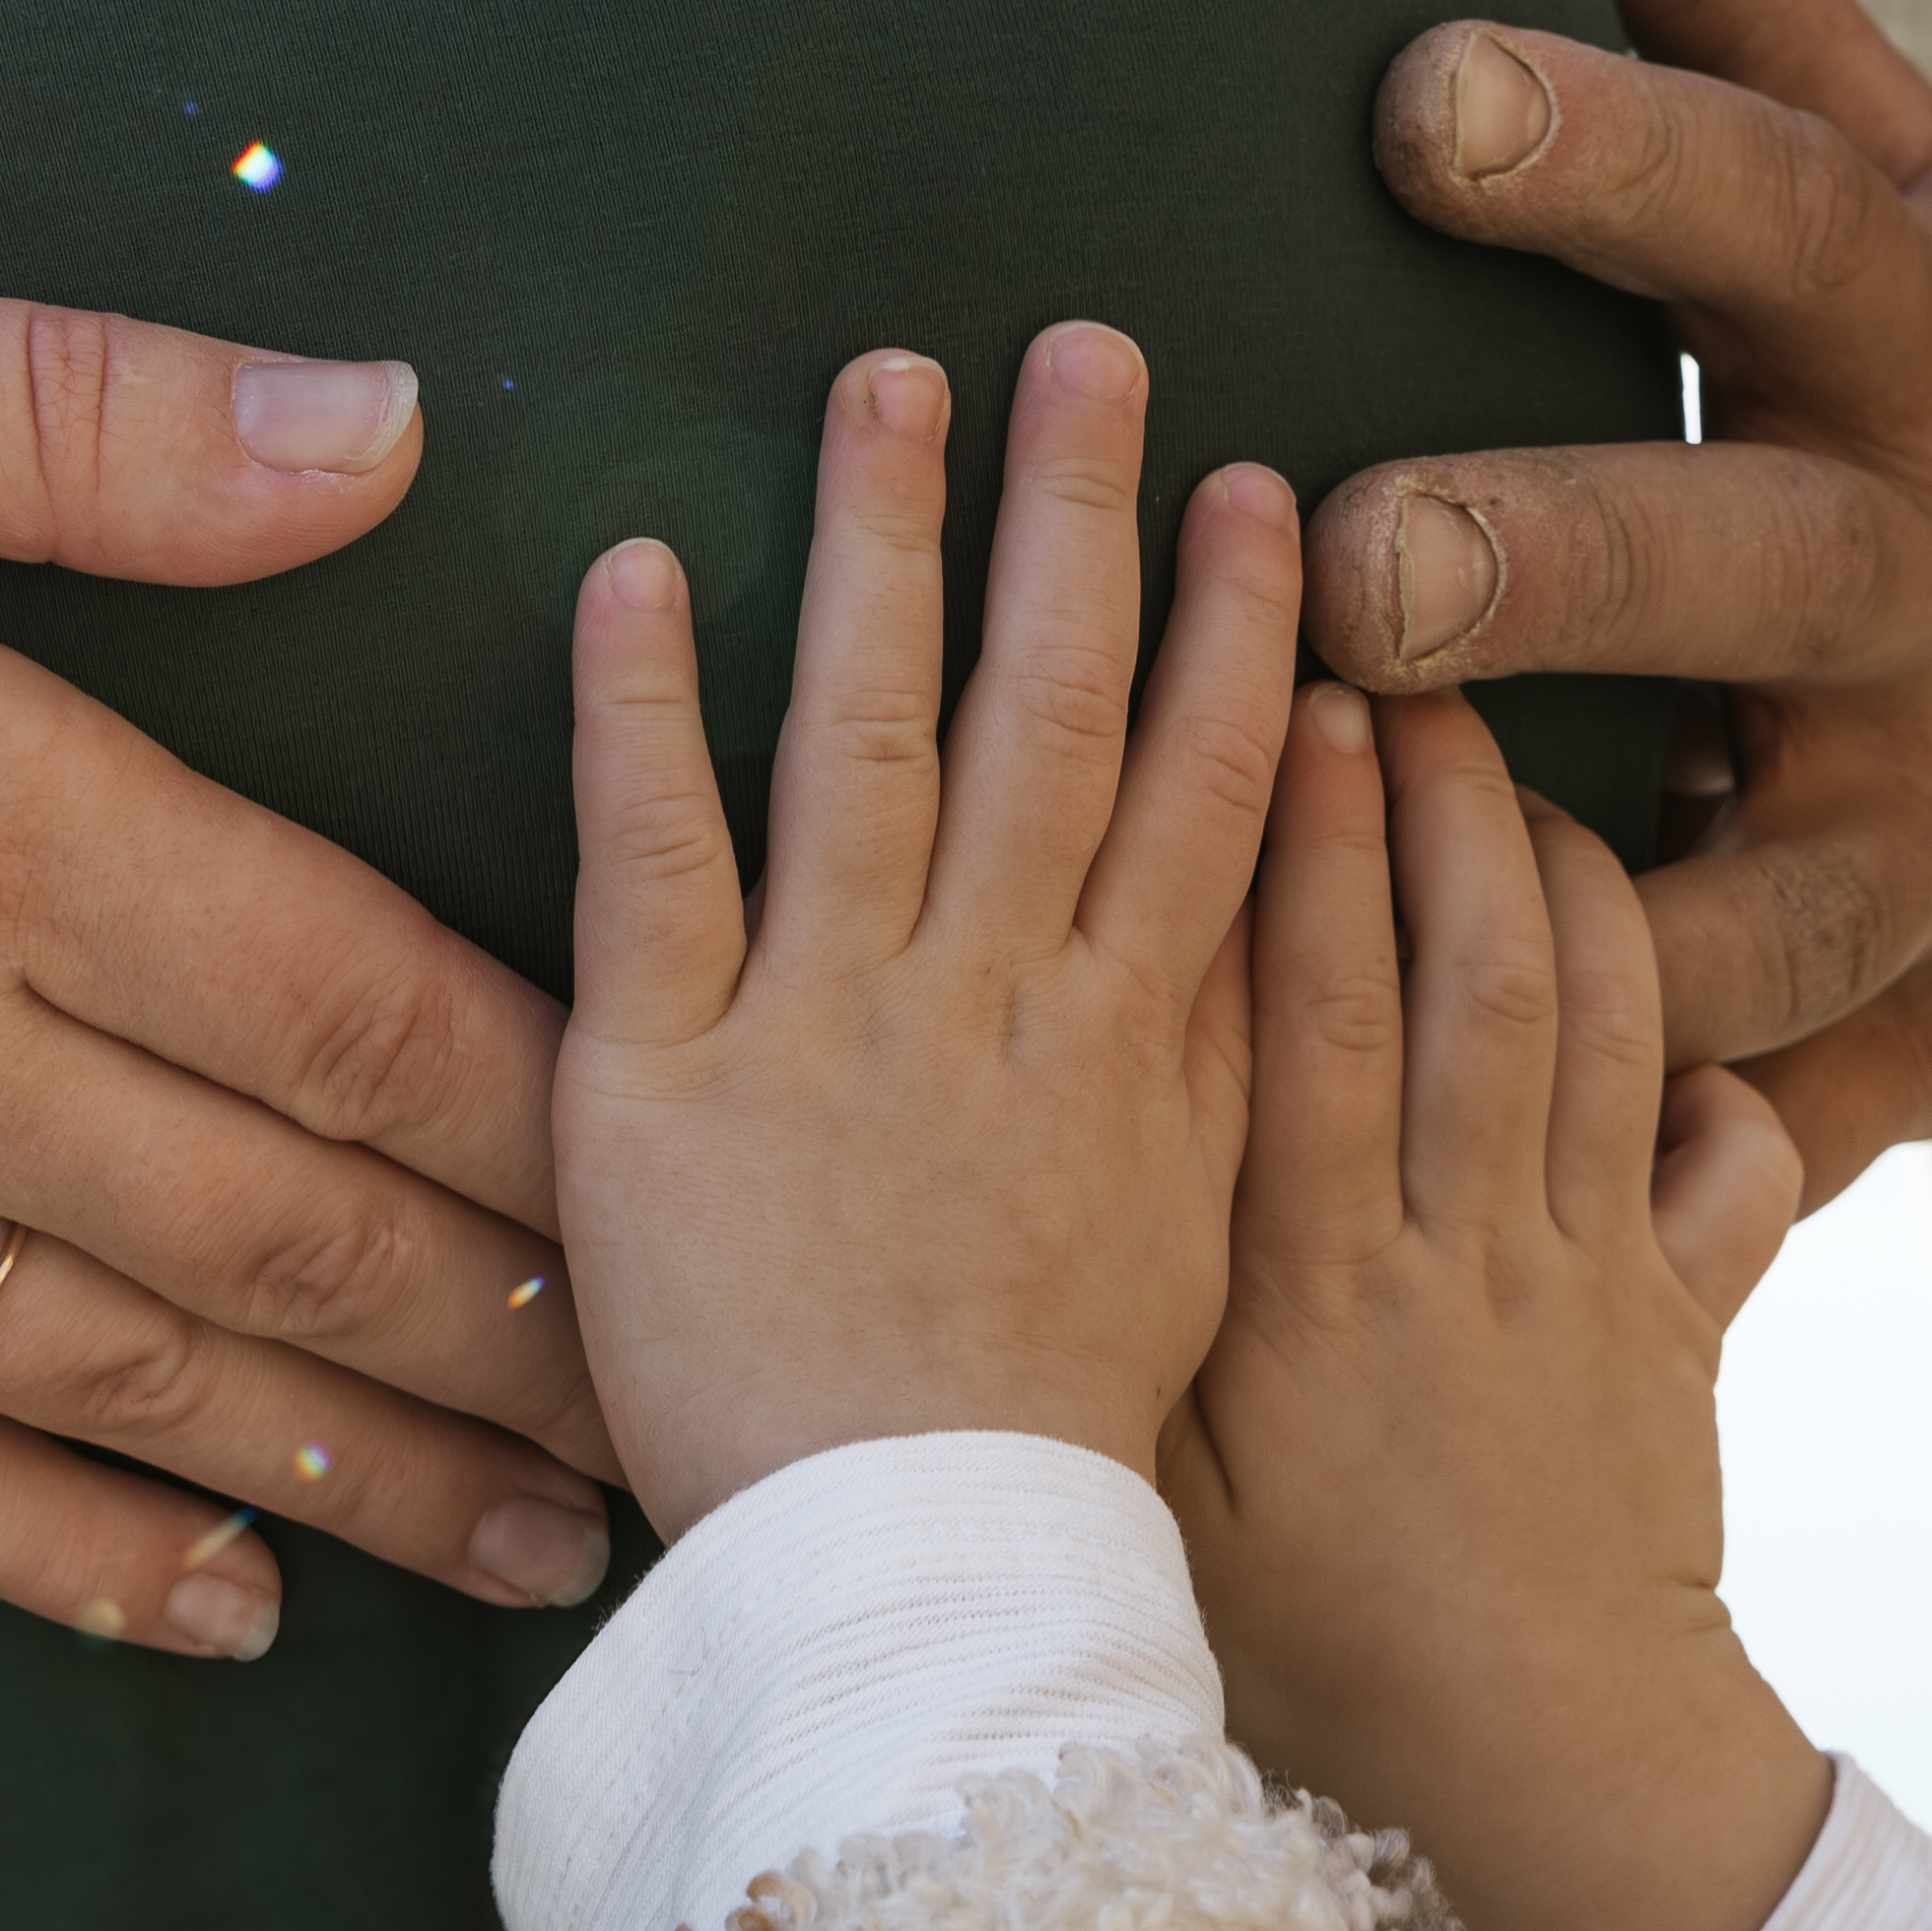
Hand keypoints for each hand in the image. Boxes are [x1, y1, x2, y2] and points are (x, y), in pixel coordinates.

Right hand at [0, 219, 617, 1651]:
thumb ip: (75, 407)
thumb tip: (382, 429)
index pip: (349, 1000)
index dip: (555, 1104)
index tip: (702, 1165)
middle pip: (288, 1238)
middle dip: (518, 1337)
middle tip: (696, 1417)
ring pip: (128, 1395)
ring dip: (360, 1482)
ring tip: (546, 1554)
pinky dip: (70, 1568)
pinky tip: (218, 1615)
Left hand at [549, 328, 1300, 1526]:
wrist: (920, 1588)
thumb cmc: (1055, 1440)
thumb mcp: (1193, 1240)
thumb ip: (1220, 1059)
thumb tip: (1288, 901)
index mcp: (1127, 1042)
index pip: (1202, 788)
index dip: (1228, 625)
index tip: (1255, 484)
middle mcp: (992, 1000)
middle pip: (1051, 711)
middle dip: (1075, 514)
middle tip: (1086, 342)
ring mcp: (829, 1025)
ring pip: (871, 734)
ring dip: (886, 540)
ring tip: (894, 374)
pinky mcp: (662, 1075)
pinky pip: (652, 857)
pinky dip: (648, 706)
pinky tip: (643, 561)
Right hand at [1162, 688, 1814, 1930]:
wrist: (1535, 1802)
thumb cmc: (1291, 1663)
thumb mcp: (1144, 1502)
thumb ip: (1086, 1329)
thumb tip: (958, 1153)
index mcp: (1310, 1287)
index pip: (1303, 1017)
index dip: (1299, 846)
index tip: (1282, 696)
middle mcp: (1462, 1254)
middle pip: (1469, 975)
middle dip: (1436, 795)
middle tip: (1402, 644)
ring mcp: (1592, 1280)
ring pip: (1597, 1021)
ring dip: (1557, 864)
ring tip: (1505, 745)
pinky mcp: (1684, 1322)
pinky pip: (1726, 1151)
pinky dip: (1712, 1041)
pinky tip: (1679, 955)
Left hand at [1306, 0, 1931, 1198]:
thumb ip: (1751, 22)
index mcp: (1930, 355)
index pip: (1761, 218)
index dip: (1592, 150)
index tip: (1407, 90)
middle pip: (1736, 567)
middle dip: (1549, 566)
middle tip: (1346, 554)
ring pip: (1732, 889)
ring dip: (1546, 901)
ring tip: (1332, 878)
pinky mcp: (1921, 1040)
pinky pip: (1762, 1116)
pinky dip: (1636, 1159)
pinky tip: (1455, 1170)